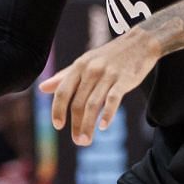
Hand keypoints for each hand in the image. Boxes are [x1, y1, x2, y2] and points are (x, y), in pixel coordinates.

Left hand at [39, 31, 160, 145]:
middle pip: (78, 102)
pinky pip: (113, 99)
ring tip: (86, 140)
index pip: (63, 91)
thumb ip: (64, 76)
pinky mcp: (125, 80)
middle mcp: (91, 70)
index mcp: (79, 66)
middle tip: (78, 141)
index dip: (58, 110)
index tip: (57, 126)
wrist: (141, 42)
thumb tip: (42, 88)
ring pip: (93, 104)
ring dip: (88, 125)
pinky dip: (107, 114)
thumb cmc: (110, 55)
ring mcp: (108, 75)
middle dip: (75, 124)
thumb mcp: (85, 61)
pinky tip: (103, 127)